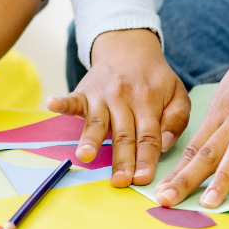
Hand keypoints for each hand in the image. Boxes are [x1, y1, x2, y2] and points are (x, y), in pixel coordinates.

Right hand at [46, 29, 190, 186]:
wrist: (129, 47)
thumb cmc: (154, 78)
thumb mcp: (177, 93)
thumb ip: (177, 119)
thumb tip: (165, 144)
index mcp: (149, 103)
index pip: (149, 137)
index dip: (146, 159)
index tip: (143, 179)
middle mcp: (125, 100)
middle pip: (123, 135)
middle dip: (122, 160)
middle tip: (119, 181)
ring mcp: (102, 96)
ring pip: (97, 122)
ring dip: (91, 139)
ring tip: (85, 155)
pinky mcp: (84, 92)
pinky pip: (72, 99)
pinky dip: (61, 103)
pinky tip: (51, 105)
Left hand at [155, 0, 228, 206]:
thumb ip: (220, 123)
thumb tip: (200, 152)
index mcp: (220, 111)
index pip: (194, 146)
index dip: (176, 171)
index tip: (159, 192)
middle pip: (207, 150)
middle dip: (186, 178)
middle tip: (167, 200)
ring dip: (224, 176)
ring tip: (211, 202)